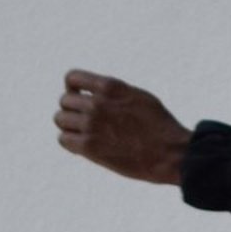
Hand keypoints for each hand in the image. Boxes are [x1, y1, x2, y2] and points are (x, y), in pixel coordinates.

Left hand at [54, 70, 192, 184]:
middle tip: (85, 122)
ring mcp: (91, 125)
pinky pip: (63, 139)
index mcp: (110, 87)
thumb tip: (96, 93)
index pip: (72, 78)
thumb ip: (115, 93)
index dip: (72, 88)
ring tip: (84, 134)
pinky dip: (70, 142)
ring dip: (69, 126)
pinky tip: (83, 147)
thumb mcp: (139, 96)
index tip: (79, 98)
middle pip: (64, 101)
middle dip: (72, 110)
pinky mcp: (89, 147)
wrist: (170, 153)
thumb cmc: (161, 126)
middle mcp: (97, 103)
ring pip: (60, 119)